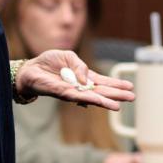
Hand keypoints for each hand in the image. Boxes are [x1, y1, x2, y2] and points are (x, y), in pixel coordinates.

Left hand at [16, 49, 134, 110]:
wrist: (30, 68)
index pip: (102, 81)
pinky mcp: (62, 93)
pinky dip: (89, 98)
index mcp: (83, 76)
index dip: (115, 84)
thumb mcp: (68, 56)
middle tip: (132, 97)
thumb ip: (80, 65)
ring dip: (105, 101)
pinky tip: (99, 101)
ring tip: (118, 106)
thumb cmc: (48, 62)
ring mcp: (72, 91)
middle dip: (116, 94)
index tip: (130, 86)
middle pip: (101, 91)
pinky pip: (77, 96)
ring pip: (92, 97)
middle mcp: (80, 86)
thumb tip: (87, 79)